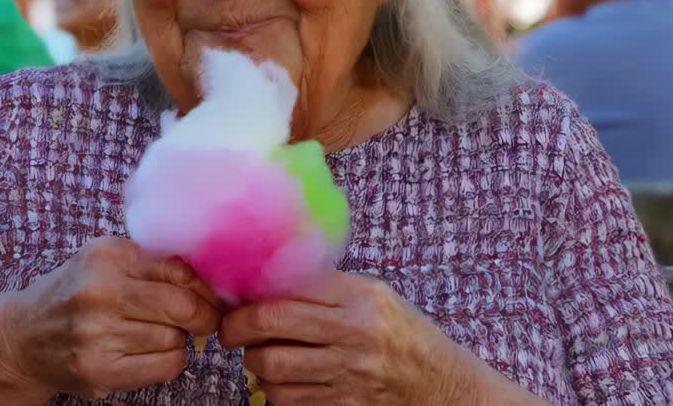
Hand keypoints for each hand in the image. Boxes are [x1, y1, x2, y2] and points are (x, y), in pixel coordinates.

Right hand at [2, 236, 221, 399]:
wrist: (24, 336)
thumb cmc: (75, 292)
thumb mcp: (105, 259)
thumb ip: (152, 261)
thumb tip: (210, 279)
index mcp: (106, 256)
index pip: (179, 270)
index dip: (204, 286)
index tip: (209, 295)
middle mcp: (100, 292)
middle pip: (182, 307)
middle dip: (203, 316)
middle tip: (202, 319)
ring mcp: (97, 335)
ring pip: (175, 340)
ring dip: (179, 339)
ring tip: (159, 332)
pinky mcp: (100, 371)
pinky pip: (164, 368)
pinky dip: (170, 360)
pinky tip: (154, 351)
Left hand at [219, 271, 534, 405]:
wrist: (440, 383)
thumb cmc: (400, 331)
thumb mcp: (370, 294)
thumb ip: (323, 286)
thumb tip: (263, 279)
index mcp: (358, 297)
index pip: (284, 294)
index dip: (247, 301)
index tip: (235, 304)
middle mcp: (354, 334)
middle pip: (270, 328)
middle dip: (237, 330)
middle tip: (231, 332)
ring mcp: (349, 374)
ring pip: (272, 369)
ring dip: (256, 364)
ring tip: (263, 356)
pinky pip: (288, 401)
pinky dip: (275, 391)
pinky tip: (285, 380)